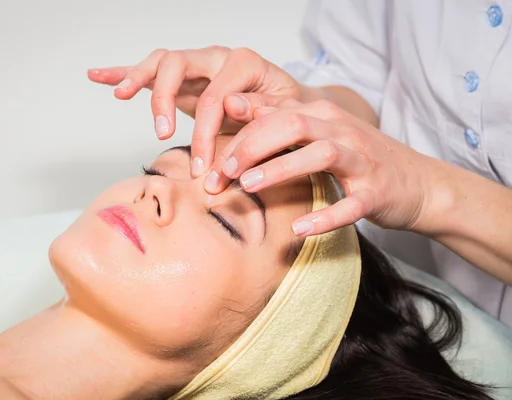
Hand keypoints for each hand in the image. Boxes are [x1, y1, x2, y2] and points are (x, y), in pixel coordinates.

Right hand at [87, 47, 320, 175]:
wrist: (286, 104)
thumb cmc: (285, 110)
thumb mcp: (286, 112)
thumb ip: (264, 110)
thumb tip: (234, 107)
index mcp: (243, 64)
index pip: (214, 96)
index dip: (206, 133)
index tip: (203, 167)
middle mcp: (215, 58)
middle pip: (177, 64)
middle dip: (165, 100)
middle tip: (164, 135)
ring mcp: (196, 66)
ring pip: (160, 62)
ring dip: (138, 78)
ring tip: (120, 94)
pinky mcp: (183, 79)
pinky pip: (149, 71)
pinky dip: (123, 72)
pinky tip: (98, 75)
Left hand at [204, 99, 434, 235]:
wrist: (418, 183)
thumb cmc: (358, 158)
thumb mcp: (319, 132)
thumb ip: (279, 119)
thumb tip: (234, 105)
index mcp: (324, 115)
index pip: (274, 114)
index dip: (238, 133)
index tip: (210, 159)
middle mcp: (342, 131)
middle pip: (292, 124)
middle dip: (252, 145)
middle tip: (222, 172)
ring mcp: (362, 161)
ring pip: (321, 155)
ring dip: (282, 169)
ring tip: (249, 186)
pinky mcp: (376, 193)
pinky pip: (350, 205)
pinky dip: (324, 217)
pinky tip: (298, 229)